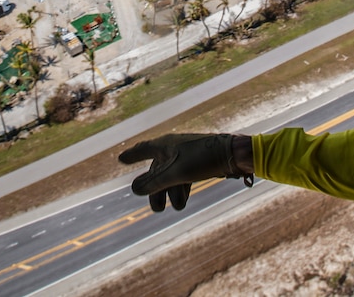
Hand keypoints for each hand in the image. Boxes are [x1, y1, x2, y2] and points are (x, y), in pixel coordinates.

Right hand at [118, 133, 252, 211]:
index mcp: (165, 144)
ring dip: (170, 192)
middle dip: (156, 189)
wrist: (233, 155)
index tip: (121, 159)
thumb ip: (154, 182)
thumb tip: (134, 189)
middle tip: (156, 208)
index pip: (143, 149)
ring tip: (175, 208)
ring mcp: (186, 155)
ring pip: (171, 176)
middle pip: (157, 170)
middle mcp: (174, 148)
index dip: (132, 155)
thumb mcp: (176, 173)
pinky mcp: (198, 162)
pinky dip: (181, 188)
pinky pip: (183, 176)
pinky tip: (182, 201)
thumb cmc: (202, 159)